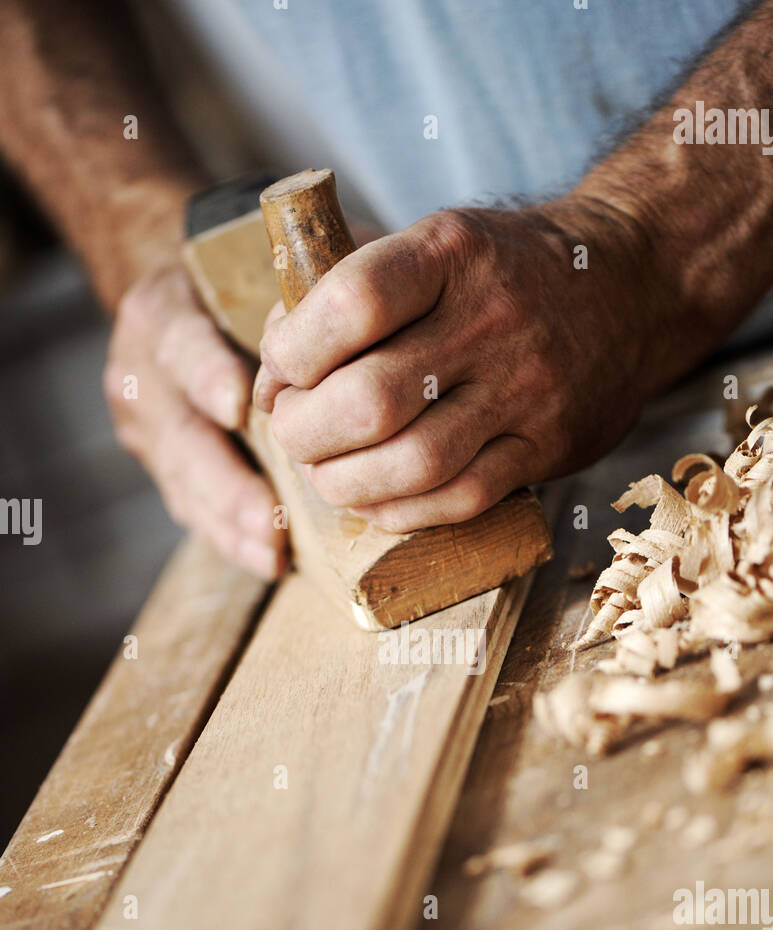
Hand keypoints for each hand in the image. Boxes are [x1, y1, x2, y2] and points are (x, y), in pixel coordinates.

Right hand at [104, 264, 284, 578]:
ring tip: (275, 555)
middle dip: (227, 483)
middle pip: (181, 436)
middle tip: (268, 519)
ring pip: (185, 483)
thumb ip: (302, 291)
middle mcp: (144, 373)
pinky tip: (270, 561)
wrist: (188, 295)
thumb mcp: (265, 263)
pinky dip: (232, 537)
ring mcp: (147, 427)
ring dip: (233, 524)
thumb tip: (364, 326)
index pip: (182, 344)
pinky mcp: (161, 464)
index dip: (207, 374)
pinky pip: (194, 508)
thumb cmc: (247, 275)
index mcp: (165, 313)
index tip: (237, 405)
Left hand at [253, 202, 656, 530]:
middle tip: (290, 430)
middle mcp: (493, 320)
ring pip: (412, 463)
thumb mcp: (437, 242)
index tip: (279, 369)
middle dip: (304, 430)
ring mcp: (527, 390)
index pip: (351, 304)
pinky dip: (399, 510)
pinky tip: (375, 497)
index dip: (292, 350)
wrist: (631, 282)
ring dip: (343, 481)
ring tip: (323, 471)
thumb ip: (354, 292)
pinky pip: (458, 499)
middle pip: (370, 400)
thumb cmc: (505, 268)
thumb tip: (271, 370)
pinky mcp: (548, 446)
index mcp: (452, 252)